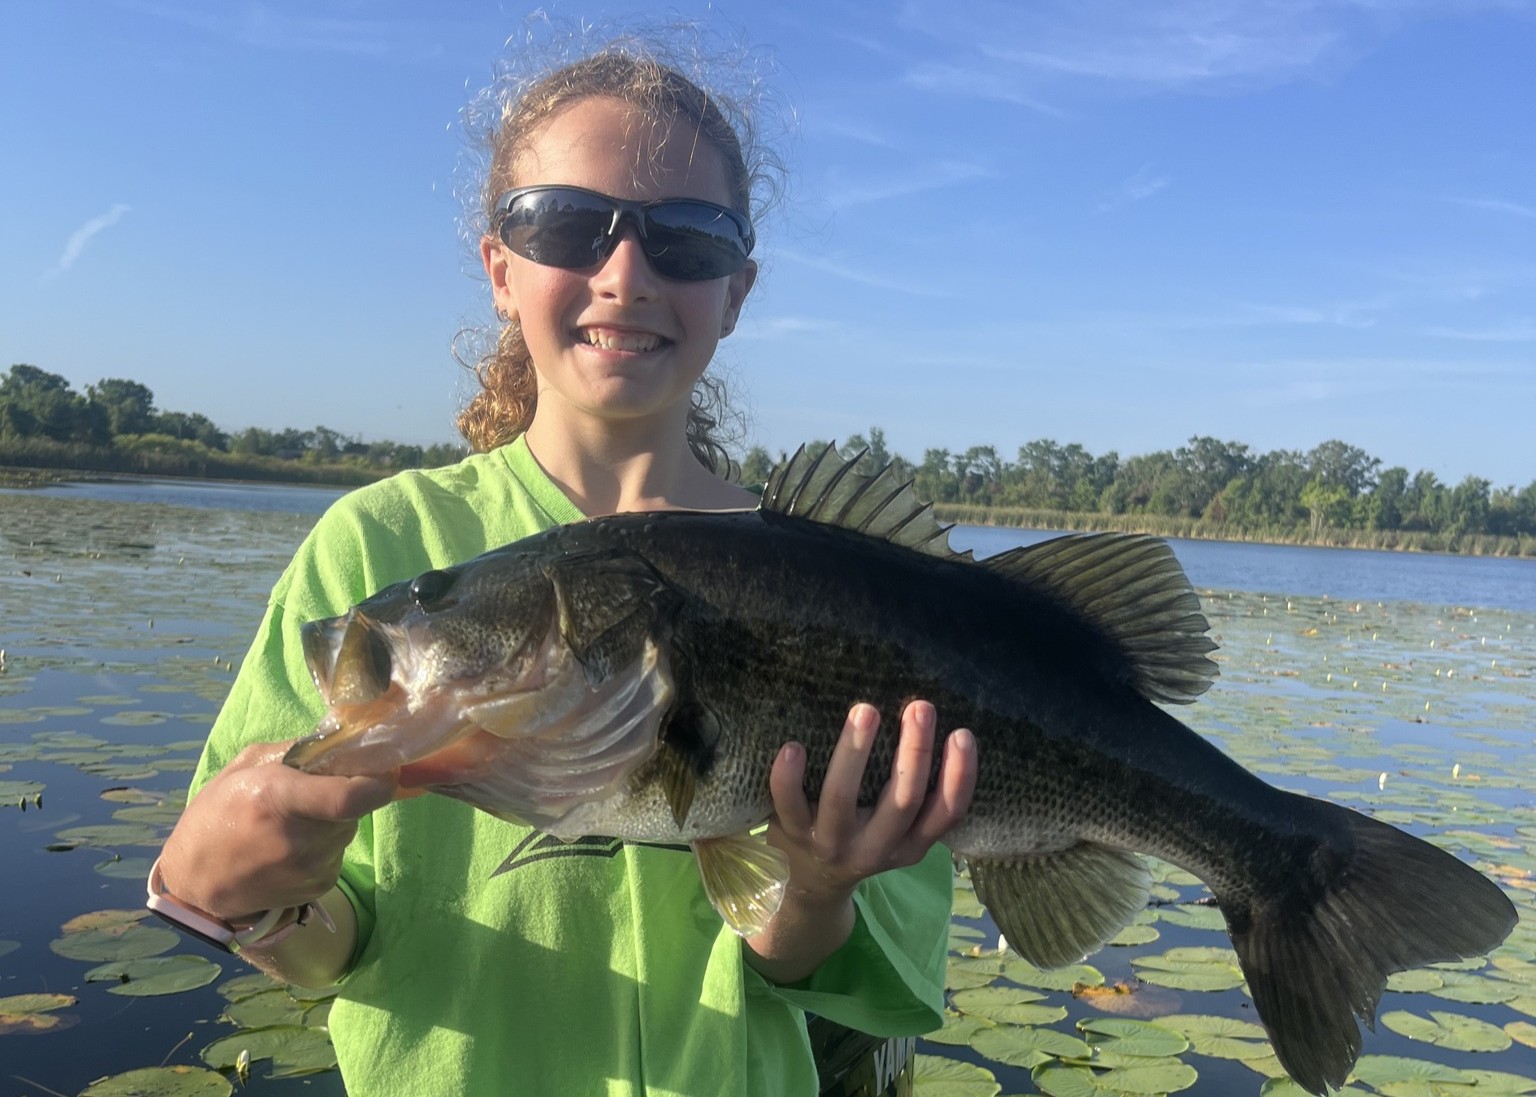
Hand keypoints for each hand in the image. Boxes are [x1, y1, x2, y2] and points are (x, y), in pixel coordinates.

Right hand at [158, 739, 401, 922]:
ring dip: (332, 819)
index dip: (377, 780)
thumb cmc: (216, 815)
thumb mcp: (244, 768)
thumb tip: (342, 740)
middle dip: (344, 793)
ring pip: (347, 829)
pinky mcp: (319, 887)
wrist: (195, 882)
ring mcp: (312, 868)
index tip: (384, 767)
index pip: (350, 796)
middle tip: (312, 792)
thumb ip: (295, 751)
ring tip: (292, 823)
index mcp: (278, 798)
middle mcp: (300, 838)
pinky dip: (324, 843)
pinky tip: (290, 847)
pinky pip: (337, 852)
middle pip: (354, 806)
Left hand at [768, 700, 976, 907]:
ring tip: (866, 710)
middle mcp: (875, 848)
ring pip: (842, 799)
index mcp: (910, 844)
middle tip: (919, 707)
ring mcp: (831, 842)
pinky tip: (793, 746)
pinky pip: (789, 805)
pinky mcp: (792, 834)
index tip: (962, 734)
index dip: (960, 776)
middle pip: (902, 802)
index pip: (946, 813)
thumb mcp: (897, 832)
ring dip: (854, 752)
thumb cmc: (862, 838)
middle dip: (915, 752)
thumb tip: (926, 721)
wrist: (809, 886)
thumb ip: (913, 793)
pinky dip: (788, 777)